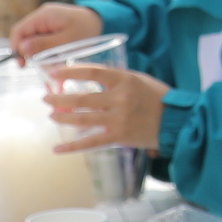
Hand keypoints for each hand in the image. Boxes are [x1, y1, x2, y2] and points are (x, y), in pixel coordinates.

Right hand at [11, 2, 102, 61]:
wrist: (103, 21)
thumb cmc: (87, 29)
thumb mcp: (66, 40)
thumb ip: (44, 44)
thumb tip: (22, 48)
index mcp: (43, 16)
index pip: (19, 31)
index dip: (17, 48)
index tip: (22, 64)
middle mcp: (42, 17)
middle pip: (26, 38)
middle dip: (31, 55)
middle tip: (40, 70)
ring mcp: (47, 23)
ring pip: (35, 43)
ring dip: (41, 57)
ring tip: (50, 71)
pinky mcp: (52, 30)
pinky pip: (44, 43)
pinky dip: (48, 54)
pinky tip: (55, 65)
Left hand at [47, 63, 166, 152]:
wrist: (175, 120)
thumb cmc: (156, 96)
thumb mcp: (137, 79)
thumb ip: (114, 77)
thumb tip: (88, 75)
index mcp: (124, 80)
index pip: (91, 73)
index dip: (70, 72)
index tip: (53, 72)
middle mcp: (119, 99)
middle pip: (81, 99)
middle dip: (59, 99)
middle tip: (46, 98)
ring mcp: (118, 119)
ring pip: (82, 119)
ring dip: (63, 117)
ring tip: (51, 115)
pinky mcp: (119, 137)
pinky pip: (91, 142)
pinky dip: (72, 147)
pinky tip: (57, 149)